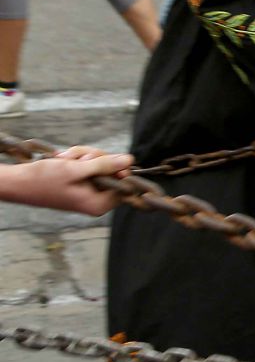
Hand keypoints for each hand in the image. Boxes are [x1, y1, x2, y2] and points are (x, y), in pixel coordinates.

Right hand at [0, 147, 130, 214]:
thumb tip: (130, 160)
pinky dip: (77, 159)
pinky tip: (62, 160)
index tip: (105, 159)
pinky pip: (88, 166)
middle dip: (95, 158)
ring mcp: (88, 192)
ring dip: (83, 156)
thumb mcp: (76, 169)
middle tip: (75, 158)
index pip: (125, 184)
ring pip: (100, 165)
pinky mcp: (80, 184)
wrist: (17, 182)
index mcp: (99, 204)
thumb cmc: (43, 179)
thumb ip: (105, 165)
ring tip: (64, 159)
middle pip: (114, 172)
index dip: (119, 168)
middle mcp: (96, 200)